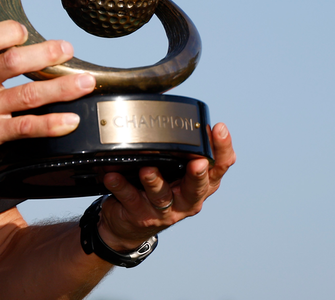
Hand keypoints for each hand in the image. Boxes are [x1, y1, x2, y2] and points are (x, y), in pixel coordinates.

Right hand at [0, 18, 95, 177]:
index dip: (8, 31)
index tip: (25, 31)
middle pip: (12, 63)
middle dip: (45, 54)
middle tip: (67, 49)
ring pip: (27, 96)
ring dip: (61, 89)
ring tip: (86, 83)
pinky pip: (25, 128)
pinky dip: (50, 125)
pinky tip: (70, 120)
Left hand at [96, 123, 235, 249]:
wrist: (129, 224)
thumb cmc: (156, 190)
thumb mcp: (175, 171)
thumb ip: (180, 150)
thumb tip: (177, 111)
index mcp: (200, 185)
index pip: (219, 167)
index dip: (223, 149)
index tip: (219, 129)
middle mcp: (186, 200)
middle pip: (197, 188)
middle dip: (198, 174)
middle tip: (198, 162)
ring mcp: (164, 211)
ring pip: (161, 196)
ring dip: (154, 181)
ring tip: (147, 169)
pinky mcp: (140, 215)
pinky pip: (130, 199)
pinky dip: (121, 187)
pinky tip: (112, 177)